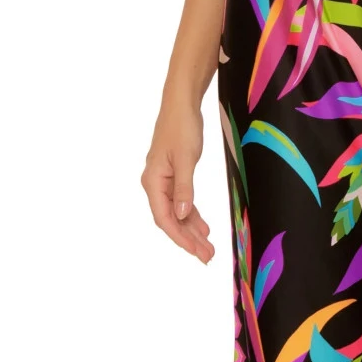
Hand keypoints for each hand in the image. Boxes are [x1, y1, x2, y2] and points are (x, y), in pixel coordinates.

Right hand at [142, 99, 214, 261]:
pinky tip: (203, 227)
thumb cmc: (182, 128)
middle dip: (188, 239)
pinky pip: (182, 202)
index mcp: (153, 181)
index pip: (164, 218)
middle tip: (207, 256)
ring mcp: (164, 181)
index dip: (180, 237)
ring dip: (192, 230)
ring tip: (208, 247)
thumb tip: (182, 214)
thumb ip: (184, 188)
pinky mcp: (174, 176)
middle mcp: (155, 184)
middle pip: (171, 219)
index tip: (195, 251)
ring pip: (177, 213)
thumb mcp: (186, 159)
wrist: (181, 105)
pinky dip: (193, 215)